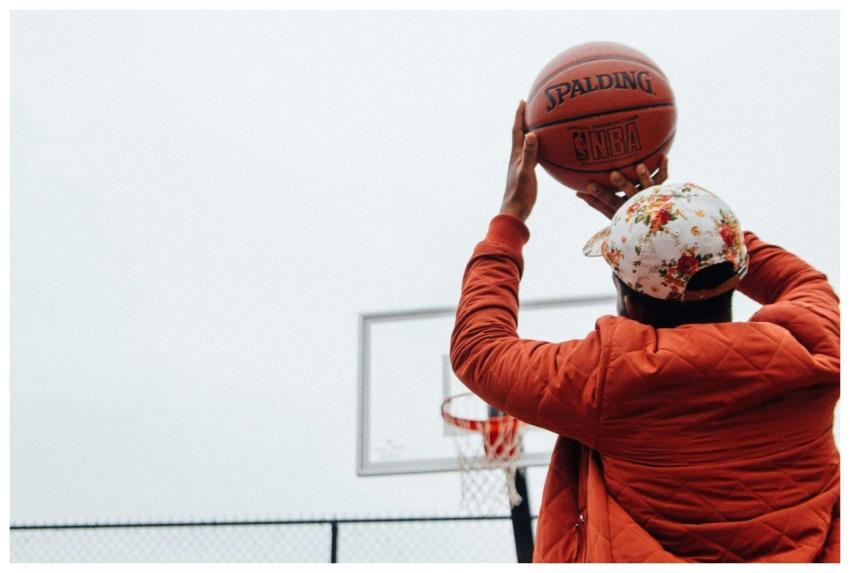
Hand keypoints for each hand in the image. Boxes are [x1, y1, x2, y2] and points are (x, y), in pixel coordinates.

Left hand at [500, 100, 537, 221]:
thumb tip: (531, 134)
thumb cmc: (519, 194)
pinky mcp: (527, 173)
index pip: (517, 130)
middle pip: (521, 134)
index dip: (519, 116)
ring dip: (532, 132)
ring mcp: (521, 165)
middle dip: (525, 119)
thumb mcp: (526, 172)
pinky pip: (535, 155)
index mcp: (515, 155)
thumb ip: (529, 154)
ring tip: (539, 123)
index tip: (522, 101)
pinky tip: (548, 149)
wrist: (515, 211)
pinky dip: (540, 148)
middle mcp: (517, 157)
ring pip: (527, 144)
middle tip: (531, 106)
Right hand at [576, 156, 668, 218]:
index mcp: (623, 209)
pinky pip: (663, 180)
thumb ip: (595, 203)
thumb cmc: (626, 217)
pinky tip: (664, 157)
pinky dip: (663, 169)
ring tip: (640, 166)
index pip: (609, 201)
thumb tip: (577, 192)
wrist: (653, 227)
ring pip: (649, 187)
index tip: (589, 185)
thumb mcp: (610, 212)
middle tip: (614, 174)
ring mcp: (650, 197)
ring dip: (644, 177)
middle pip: (630, 194)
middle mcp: (637, 203)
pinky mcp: (660, 190)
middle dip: (622, 184)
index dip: (599, 194)